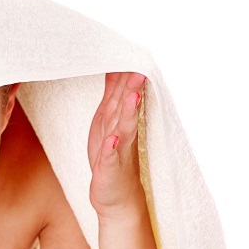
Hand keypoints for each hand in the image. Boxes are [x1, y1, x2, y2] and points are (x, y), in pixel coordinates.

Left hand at [87, 72, 145, 219]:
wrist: (116, 196)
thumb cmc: (111, 155)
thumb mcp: (108, 120)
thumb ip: (113, 94)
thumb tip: (114, 67)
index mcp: (118, 120)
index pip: (124, 94)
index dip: (127, 75)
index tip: (132, 52)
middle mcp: (121, 133)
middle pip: (127, 107)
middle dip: (133, 88)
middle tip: (141, 68)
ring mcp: (117, 152)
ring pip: (123, 129)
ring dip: (128, 113)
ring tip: (133, 96)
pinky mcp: (109, 170)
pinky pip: (110, 159)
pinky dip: (111, 149)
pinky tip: (112, 141)